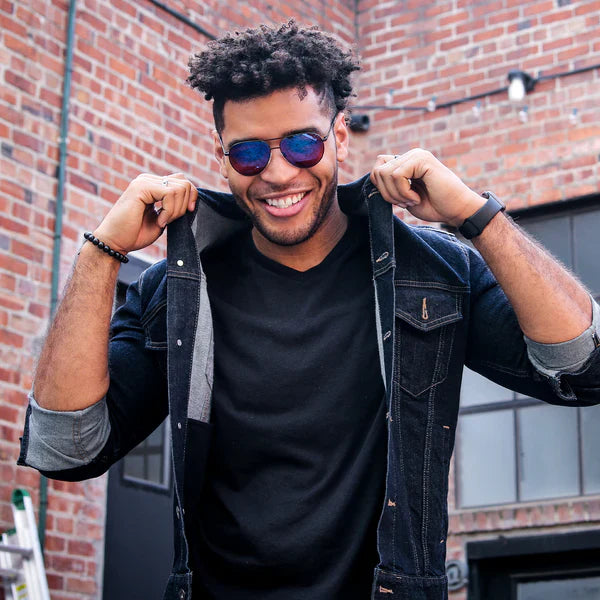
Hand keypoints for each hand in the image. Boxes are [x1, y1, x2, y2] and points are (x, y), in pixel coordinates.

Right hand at [93, 173, 197, 253]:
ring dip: (176, 210)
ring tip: (163, 222)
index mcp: (153, 185)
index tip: (188, 214)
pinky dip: (169, 211)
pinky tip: (159, 221)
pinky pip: (169, 194)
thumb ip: (174, 207)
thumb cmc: (136, 234)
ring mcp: (144, 182)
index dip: (191, 197)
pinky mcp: (140, 187)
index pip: (182, 181)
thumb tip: (191, 201)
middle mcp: (148, 180)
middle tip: (169, 221)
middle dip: (183, 206)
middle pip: (184, 183)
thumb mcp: (162, 219)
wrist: (115, 243)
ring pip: (180, 188)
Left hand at [370, 149, 485, 226]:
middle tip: (405, 202)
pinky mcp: (422, 159)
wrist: (457, 210)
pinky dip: (403, 192)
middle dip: (387, 194)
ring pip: (385, 174)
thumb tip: (372, 179)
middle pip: (378, 171)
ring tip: (412, 200)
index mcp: (405, 163)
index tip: (398, 201)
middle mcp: (410, 155)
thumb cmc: (434, 206)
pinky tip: (416, 197)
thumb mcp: (404, 197)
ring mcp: (416, 155)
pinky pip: (397, 175)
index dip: (381, 188)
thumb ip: (390, 186)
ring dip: (396, 194)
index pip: (377, 169)